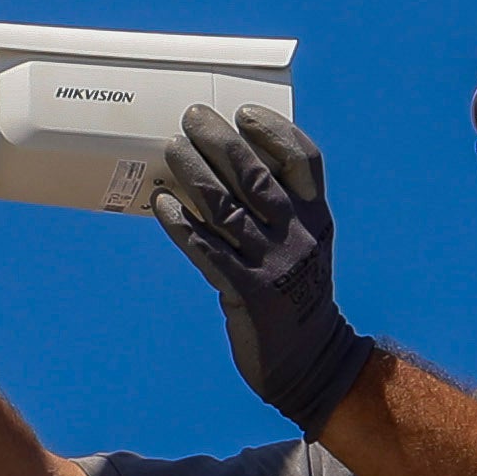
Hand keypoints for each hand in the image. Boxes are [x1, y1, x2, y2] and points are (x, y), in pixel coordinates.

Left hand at [151, 105, 379, 434]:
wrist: (311, 362)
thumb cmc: (298, 297)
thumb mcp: (306, 248)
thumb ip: (281, 213)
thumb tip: (225, 169)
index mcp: (316, 218)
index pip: (303, 160)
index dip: (274, 131)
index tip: (243, 113)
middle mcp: (297, 235)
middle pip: (256, 175)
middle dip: (220, 141)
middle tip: (192, 117)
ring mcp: (272, 264)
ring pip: (226, 207)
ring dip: (194, 173)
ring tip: (171, 148)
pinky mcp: (246, 291)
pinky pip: (207, 249)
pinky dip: (181, 223)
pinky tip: (160, 203)